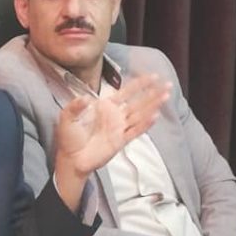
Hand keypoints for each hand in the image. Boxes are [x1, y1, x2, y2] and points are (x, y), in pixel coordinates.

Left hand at [52, 74, 170, 208]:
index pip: (126, 92)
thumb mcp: (67, 117)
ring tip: (166, 96)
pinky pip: (135, 131)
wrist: (71, 159)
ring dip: (153, 105)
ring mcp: (119, 128)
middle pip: (139, 102)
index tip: (153, 76)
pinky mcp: (120, 141)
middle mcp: (116, 116)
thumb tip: (86, 98)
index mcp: (105, 106)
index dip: (139, 84)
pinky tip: (155, 116)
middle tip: (168, 84)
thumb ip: (75, 106)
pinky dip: (145, 124)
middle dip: (153, 93)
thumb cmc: (69, 137)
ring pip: (140, 114)